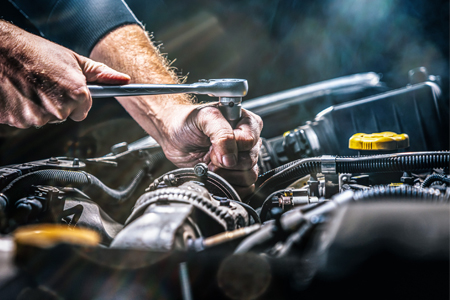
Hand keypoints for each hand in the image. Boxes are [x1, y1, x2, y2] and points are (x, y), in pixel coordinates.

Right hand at [0, 21, 129, 127]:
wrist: (0, 50)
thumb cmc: (37, 52)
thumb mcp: (74, 60)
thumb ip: (101, 74)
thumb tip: (124, 80)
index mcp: (77, 94)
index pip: (83, 111)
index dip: (75, 99)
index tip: (64, 87)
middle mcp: (59, 109)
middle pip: (64, 116)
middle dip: (57, 103)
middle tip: (44, 83)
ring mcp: (37, 117)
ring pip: (45, 119)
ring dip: (38, 107)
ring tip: (29, 85)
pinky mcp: (17, 121)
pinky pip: (25, 120)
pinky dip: (22, 109)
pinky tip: (18, 93)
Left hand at [158, 104, 262, 197]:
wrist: (173, 135)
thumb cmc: (188, 121)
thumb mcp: (205, 117)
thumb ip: (222, 133)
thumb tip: (231, 158)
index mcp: (246, 122)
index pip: (249, 141)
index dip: (231, 147)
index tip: (213, 145)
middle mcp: (247, 142)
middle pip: (250, 160)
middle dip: (226, 162)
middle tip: (210, 155)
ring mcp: (241, 159)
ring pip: (249, 176)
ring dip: (227, 175)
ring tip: (211, 165)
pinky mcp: (235, 175)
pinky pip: (245, 187)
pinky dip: (229, 185)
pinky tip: (216, 176)